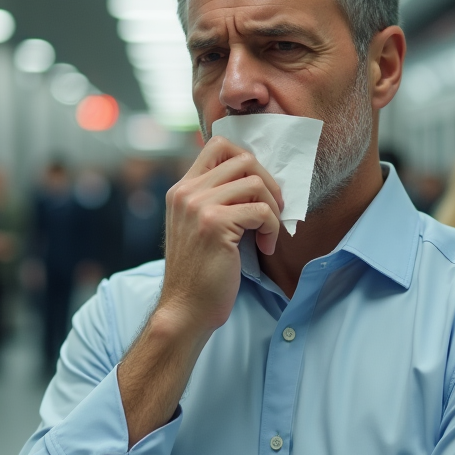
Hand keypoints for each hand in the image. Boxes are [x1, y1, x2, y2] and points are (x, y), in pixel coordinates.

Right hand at [118, 137, 282, 446]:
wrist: (185, 309)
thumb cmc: (200, 273)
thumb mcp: (200, 227)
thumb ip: (216, 199)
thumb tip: (257, 177)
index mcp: (181, 189)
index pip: (218, 145)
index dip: (247, 160)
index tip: (258, 188)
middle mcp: (186, 192)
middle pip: (243, 158)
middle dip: (268, 182)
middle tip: (273, 210)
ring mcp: (198, 205)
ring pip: (256, 181)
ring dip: (272, 208)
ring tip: (268, 232)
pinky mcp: (215, 224)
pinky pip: (261, 210)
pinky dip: (272, 228)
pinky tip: (265, 247)